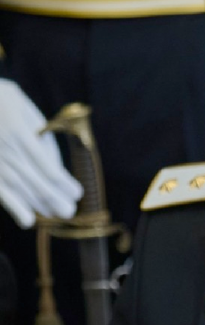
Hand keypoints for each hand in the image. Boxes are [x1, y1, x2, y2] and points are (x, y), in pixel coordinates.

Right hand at [0, 79, 81, 227]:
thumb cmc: (6, 103)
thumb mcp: (27, 112)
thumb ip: (41, 139)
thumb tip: (56, 169)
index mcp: (19, 132)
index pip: (46, 165)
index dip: (64, 183)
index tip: (77, 193)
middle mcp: (4, 148)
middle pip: (34, 181)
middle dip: (55, 199)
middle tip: (69, 211)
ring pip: (17, 189)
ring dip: (38, 205)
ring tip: (55, 216)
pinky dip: (13, 206)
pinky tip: (27, 221)